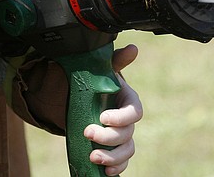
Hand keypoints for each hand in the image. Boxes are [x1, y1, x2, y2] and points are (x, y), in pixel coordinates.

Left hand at [84, 44, 141, 174]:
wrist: (79, 98)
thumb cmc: (94, 82)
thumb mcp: (102, 70)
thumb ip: (116, 61)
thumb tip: (133, 48)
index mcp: (128, 100)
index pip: (134, 112)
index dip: (121, 117)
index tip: (103, 117)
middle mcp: (127, 121)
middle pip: (127, 134)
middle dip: (108, 137)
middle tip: (87, 132)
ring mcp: (121, 137)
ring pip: (126, 151)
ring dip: (111, 157)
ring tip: (93, 157)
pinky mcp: (113, 149)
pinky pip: (122, 163)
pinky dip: (116, 168)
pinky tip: (104, 171)